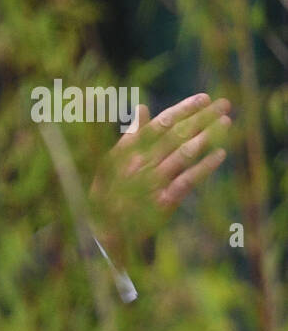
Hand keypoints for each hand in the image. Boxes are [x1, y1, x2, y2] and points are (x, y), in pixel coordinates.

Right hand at [88, 93, 231, 261]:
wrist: (106, 233)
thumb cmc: (108, 195)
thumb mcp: (110, 163)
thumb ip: (129, 136)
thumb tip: (142, 108)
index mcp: (129, 152)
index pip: (161, 124)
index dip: (183, 110)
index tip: (203, 98)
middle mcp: (142, 164)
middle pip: (177, 135)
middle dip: (202, 117)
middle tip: (224, 104)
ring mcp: (154, 182)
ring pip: (184, 154)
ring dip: (206, 136)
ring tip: (225, 122)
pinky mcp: (164, 201)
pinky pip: (187, 180)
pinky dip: (204, 167)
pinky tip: (220, 154)